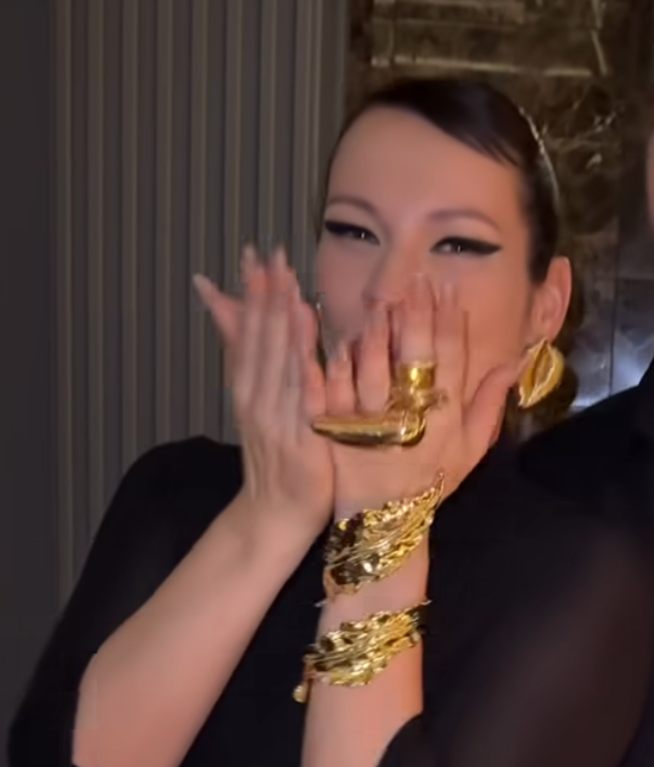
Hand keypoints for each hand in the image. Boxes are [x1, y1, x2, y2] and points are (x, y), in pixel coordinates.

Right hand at [195, 247, 332, 553]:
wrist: (274, 514)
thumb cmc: (277, 454)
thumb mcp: (258, 401)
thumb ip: (248, 357)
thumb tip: (228, 311)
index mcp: (247, 386)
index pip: (249, 328)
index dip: (254, 290)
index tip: (259, 252)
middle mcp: (256, 398)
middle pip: (261, 338)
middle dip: (266, 294)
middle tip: (273, 253)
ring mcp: (277, 420)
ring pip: (280, 364)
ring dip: (284, 324)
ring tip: (289, 286)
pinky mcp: (301, 442)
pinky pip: (304, 403)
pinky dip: (306, 375)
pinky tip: (313, 350)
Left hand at [324, 275, 518, 517]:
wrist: (385, 521)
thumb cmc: (431, 481)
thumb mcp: (471, 449)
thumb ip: (490, 404)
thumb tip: (514, 362)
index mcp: (448, 419)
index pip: (452, 360)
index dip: (450, 323)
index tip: (446, 290)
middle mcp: (415, 418)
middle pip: (416, 357)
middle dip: (417, 316)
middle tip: (415, 281)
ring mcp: (375, 425)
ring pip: (376, 369)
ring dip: (378, 332)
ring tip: (380, 300)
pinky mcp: (340, 433)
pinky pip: (338, 393)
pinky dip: (338, 366)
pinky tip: (339, 340)